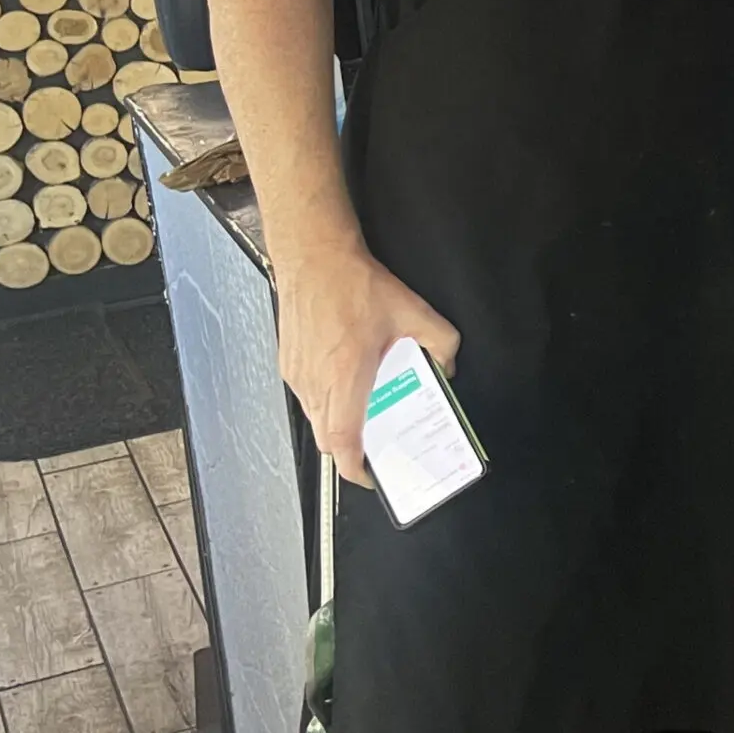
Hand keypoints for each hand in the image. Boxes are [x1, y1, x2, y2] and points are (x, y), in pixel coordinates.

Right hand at [276, 241, 459, 491]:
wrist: (313, 257)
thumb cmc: (353, 283)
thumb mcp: (414, 310)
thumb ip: (441, 342)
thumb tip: (445, 367)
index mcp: (345, 373)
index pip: (342, 439)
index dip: (355, 466)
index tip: (370, 475)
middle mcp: (315, 380)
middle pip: (328, 436)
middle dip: (352, 449)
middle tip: (376, 446)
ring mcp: (297, 374)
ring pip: (316, 417)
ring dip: (339, 423)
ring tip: (367, 412)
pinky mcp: (288, 364)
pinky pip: (307, 396)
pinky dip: (327, 402)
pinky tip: (349, 384)